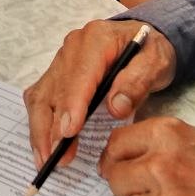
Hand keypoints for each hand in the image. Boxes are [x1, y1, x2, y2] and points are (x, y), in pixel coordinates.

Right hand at [24, 19, 176, 164]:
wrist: (144, 37)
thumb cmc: (150, 50)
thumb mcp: (155, 63)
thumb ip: (137, 82)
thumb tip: (115, 108)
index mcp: (96, 39)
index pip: (78, 75)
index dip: (71, 105)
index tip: (68, 132)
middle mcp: (72, 47)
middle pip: (53, 89)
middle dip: (51, 126)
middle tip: (55, 158)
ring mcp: (61, 59)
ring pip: (41, 96)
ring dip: (40, 128)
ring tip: (46, 158)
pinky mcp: (57, 72)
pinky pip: (41, 97)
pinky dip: (39, 121)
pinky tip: (43, 143)